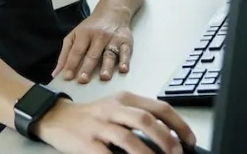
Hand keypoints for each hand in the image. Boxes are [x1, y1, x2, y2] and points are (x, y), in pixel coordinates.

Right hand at [35, 91, 196, 153]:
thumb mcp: (117, 109)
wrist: (56, 117)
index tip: (190, 141)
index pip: (159, 107)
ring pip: (128, 137)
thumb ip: (139, 118)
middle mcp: (113, 109)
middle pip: (145, 120)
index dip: (178, 124)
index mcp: (125, 99)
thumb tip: (169, 138)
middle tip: (177, 153)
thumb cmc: (92, 116)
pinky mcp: (86, 142)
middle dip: (166, 139)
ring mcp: (99, 125)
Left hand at [53, 7, 132, 82]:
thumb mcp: (74, 36)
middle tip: (83, 80)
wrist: (112, 12)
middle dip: (87, 67)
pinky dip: (125, 60)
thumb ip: (65, 54)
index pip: (76, 51)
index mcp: (84, 34)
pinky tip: (123, 69)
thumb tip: (56, 73)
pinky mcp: (125, 41)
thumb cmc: (91, 27)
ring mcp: (113, 39)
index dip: (71, 64)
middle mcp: (99, 36)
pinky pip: (126, 52)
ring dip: (107, 66)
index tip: (67, 77)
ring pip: (109, 54)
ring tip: (104, 77)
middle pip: (92, 54)